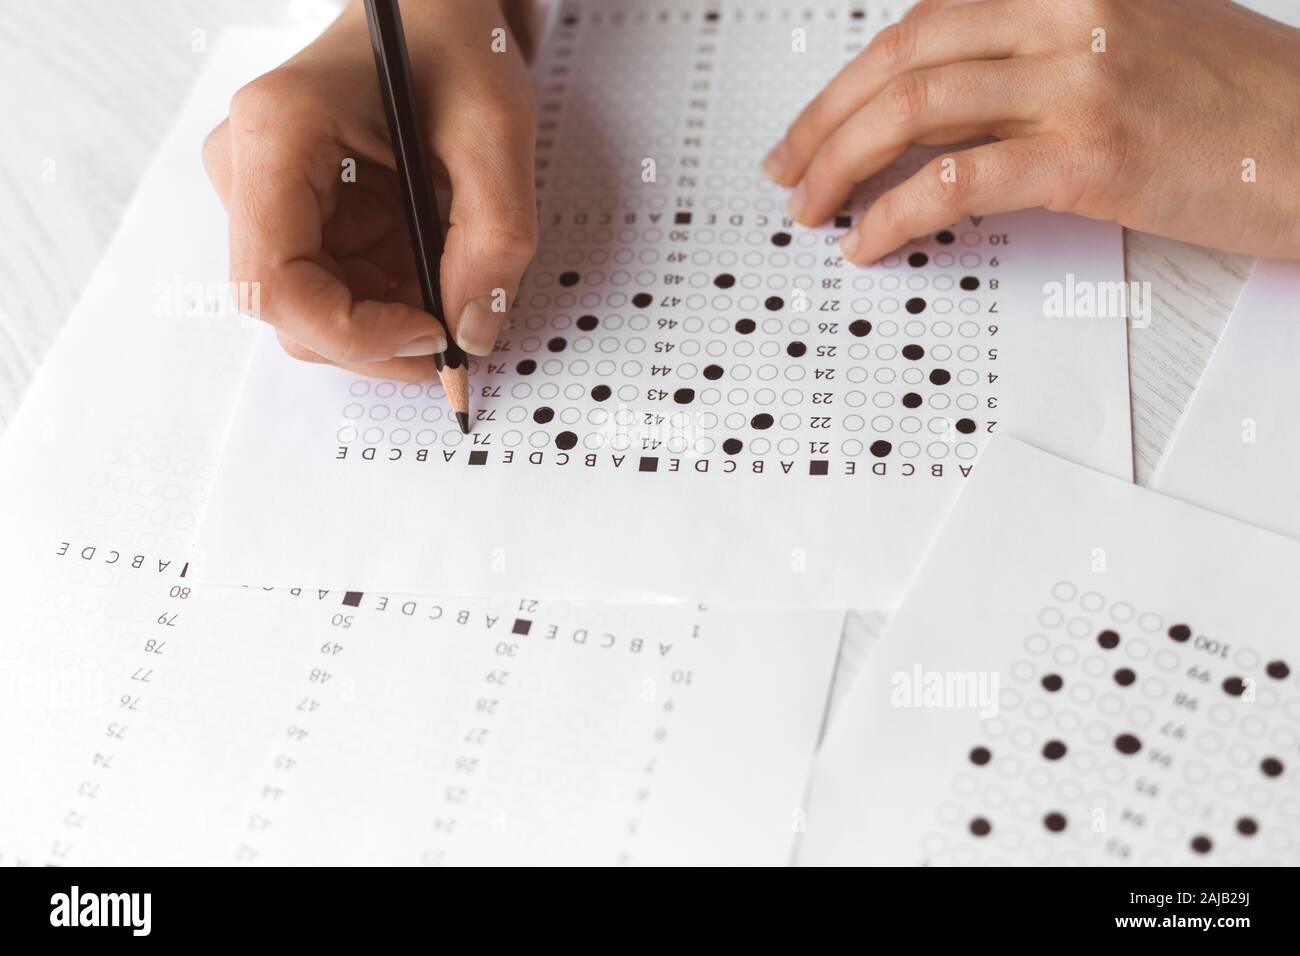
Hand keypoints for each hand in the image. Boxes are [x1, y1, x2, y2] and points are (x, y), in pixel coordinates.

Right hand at [203, 0, 537, 380]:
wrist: (434, 10)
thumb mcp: (497, 134)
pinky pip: (332, 288)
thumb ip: (494, 241)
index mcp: (276, 133)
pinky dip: (389, 296)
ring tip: (448, 272)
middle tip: (456, 329)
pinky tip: (426, 256)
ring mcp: (262, 194)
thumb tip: (471, 337)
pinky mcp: (290, 212)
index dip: (353, 333)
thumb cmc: (453, 43)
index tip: (432, 334)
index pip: (274, 285)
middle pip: (291, 312)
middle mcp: (247, 168)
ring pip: (313, 311)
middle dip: (379, 337)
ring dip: (389, 318)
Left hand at [762, 0, 1299, 264]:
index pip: (925, 21)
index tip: (816, 121)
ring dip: (841, 166)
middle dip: (824, 120)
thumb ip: (1040, 58)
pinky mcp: (1089, 156)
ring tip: (811, 209)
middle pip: (900, 58)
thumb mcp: (1134, 43)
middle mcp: (1068, 16)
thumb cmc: (1241, 104)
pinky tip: (870, 241)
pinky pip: (957, 181)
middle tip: (788, 168)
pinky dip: (895, 214)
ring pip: (913, 111)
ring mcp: (1077, 82)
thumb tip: (952, 104)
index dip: (855, 77)